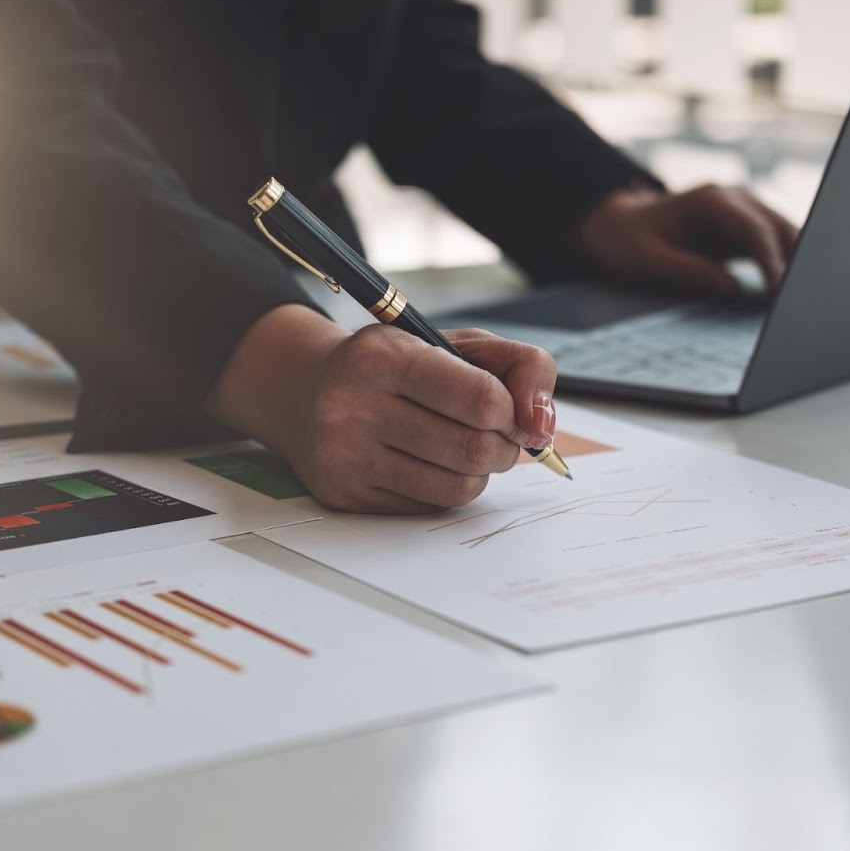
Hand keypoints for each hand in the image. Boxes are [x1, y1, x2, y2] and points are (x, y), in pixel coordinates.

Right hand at [209, 305, 557, 512]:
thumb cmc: (397, 365)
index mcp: (385, 357)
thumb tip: (543, 425)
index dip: (513, 411)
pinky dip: (449, 489)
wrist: (306, 392)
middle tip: (497, 435)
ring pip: (457, 487)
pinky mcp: (345, 496)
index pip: (481, 398)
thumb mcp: (457, 343)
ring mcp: (346, 456)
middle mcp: (355, 406)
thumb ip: (520, 366)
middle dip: (504, 446)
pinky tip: (432, 464)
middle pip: (474, 449)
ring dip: (480, 472)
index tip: (511, 411)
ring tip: (467, 448)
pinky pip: (430, 507)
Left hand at [579, 184, 798, 295]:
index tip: (781, 290)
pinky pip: (776, 244)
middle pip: (780, 229)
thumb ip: (689, 271)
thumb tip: (732, 288)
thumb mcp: (648, 259)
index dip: (772, 261)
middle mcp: (736, 198)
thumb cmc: (630, 240)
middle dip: (796, 262)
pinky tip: (789, 291)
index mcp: (712, 200)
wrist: (621, 224)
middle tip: (803, 300)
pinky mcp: (748, 226)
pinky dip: (786, 264)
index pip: (754, 230)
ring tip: (801, 299)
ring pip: (786, 234)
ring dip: (796, 263)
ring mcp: (745, 209)